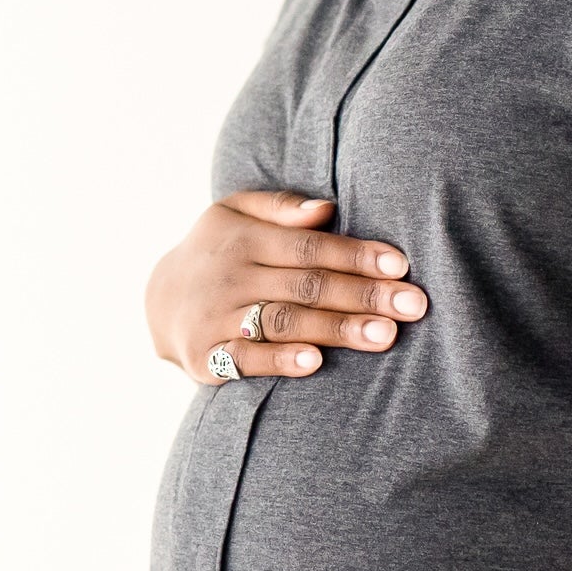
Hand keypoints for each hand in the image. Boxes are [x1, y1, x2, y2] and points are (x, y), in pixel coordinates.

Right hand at [144, 189, 428, 383]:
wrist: (158, 300)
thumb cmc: (220, 250)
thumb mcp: (236, 213)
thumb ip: (280, 208)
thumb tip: (327, 209)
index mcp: (245, 237)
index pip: (310, 246)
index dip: (357, 255)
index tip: (401, 266)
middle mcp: (231, 274)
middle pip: (306, 285)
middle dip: (364, 295)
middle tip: (413, 306)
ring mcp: (216, 316)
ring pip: (285, 322)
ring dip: (336, 329)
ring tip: (385, 336)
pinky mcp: (205, 356)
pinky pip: (246, 360)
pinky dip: (280, 361)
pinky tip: (316, 362)